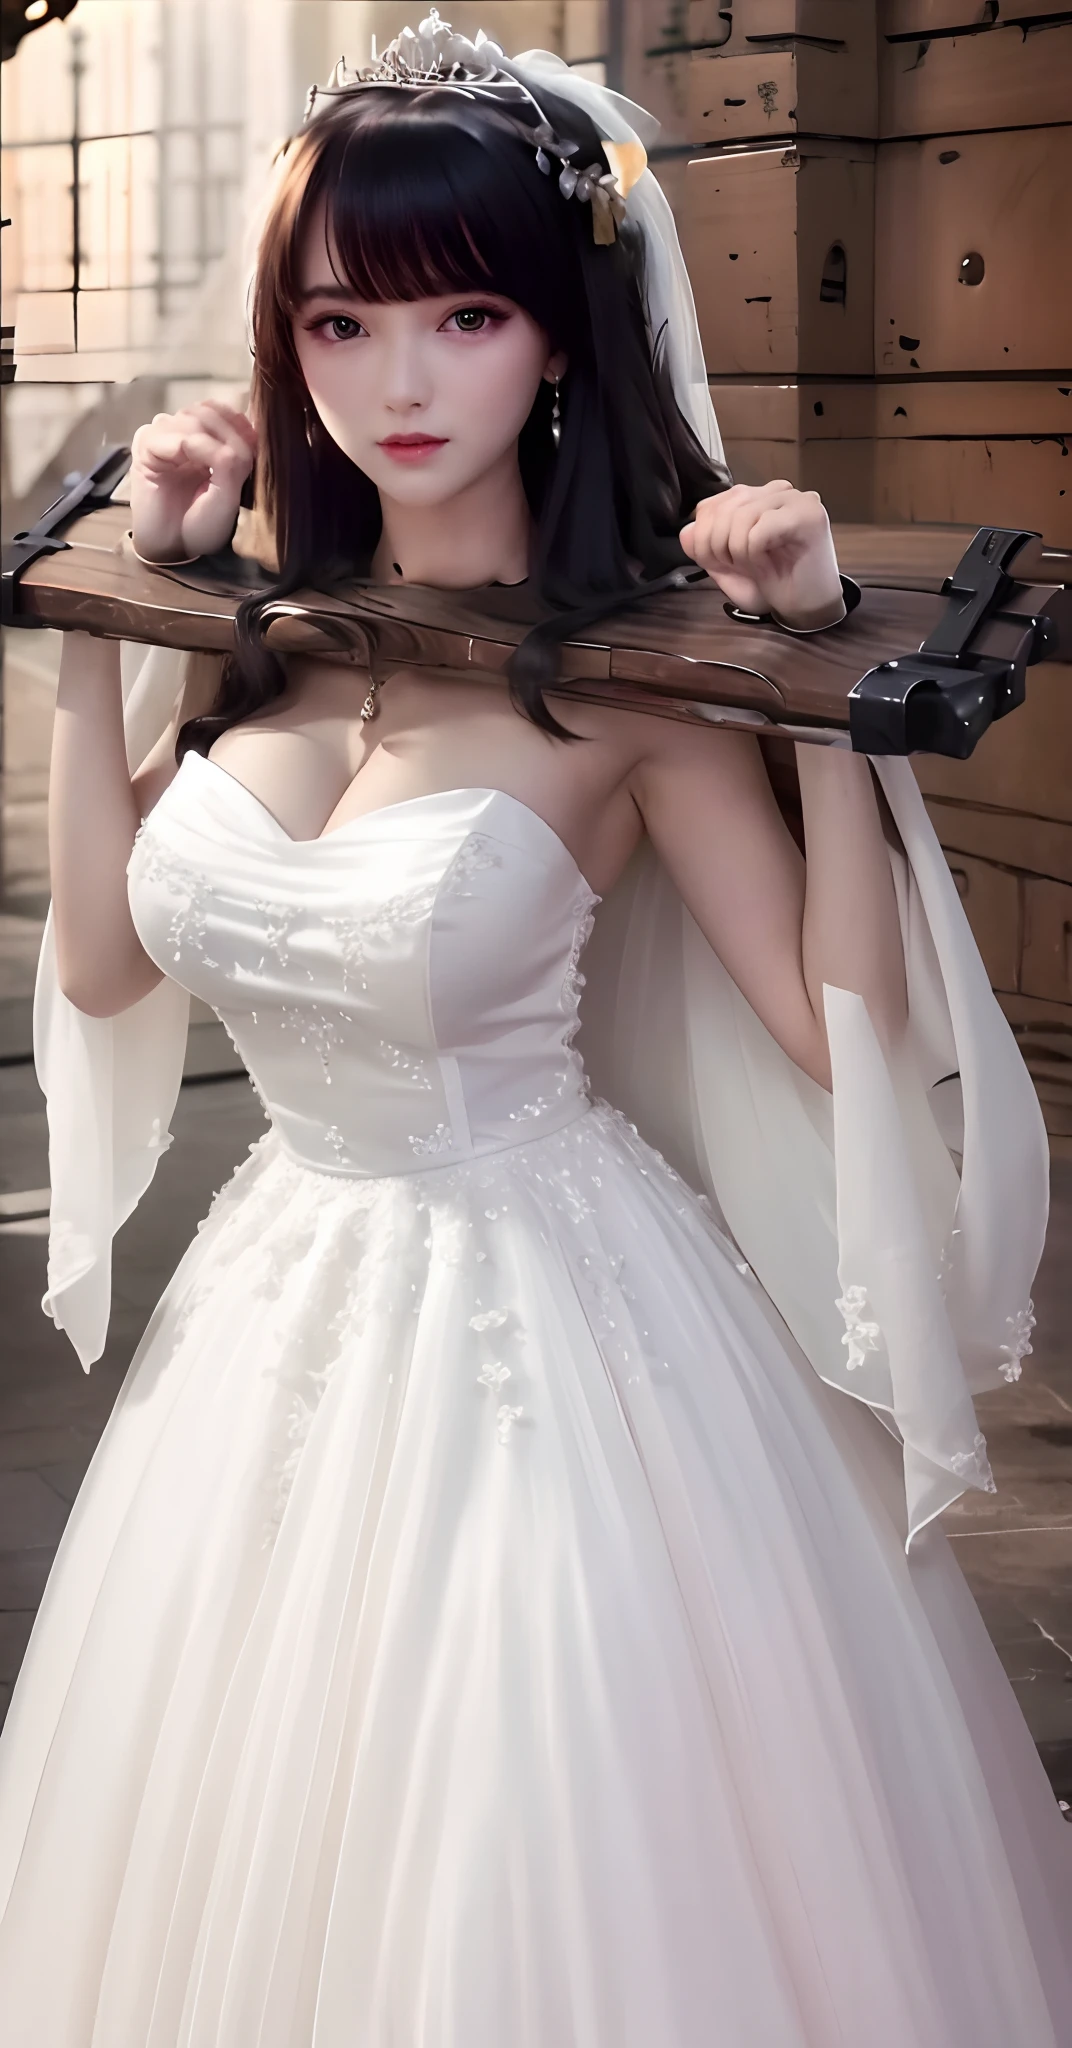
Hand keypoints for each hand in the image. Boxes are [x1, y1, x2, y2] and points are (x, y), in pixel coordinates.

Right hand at [129, 399, 257, 561]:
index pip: (226, 412)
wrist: (174, 547)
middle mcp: (186, 432)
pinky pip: (168, 432)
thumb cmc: (203, 524)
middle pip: (209, 411)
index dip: (240, 426)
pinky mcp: (146, 445)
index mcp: (210, 440)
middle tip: (227, 468)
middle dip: (225, 436)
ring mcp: (166, 436)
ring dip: (205, 442)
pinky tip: (186, 467)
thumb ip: (236, 459)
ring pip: (191, 417)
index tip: (250, 451)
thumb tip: (241, 427)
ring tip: (207, 473)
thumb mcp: (230, 493)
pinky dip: (183, 446)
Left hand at [680, 481, 843, 628]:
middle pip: (723, 509)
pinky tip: (768, 563)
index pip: (710, 506)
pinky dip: (754, 554)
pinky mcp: (807, 514)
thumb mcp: (727, 566)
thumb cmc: (772, 583)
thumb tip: (686, 531)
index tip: (721, 562)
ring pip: (740, 517)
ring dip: (738, 552)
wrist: (805, 608)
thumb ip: (703, 547)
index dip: (703, 538)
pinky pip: (758, 530)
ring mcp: (795, 499)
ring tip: (755, 565)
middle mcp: (776, 490)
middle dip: (717, 547)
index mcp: (756, 496)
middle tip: (739, 567)